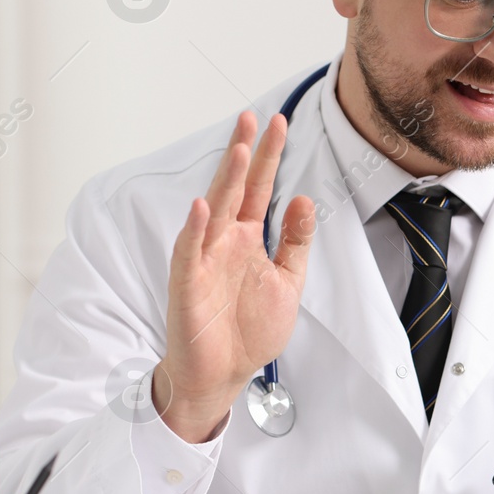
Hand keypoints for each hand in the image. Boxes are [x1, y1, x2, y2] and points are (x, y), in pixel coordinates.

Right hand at [153, 111, 315, 442]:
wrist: (223, 375)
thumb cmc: (249, 331)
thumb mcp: (287, 282)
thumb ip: (295, 242)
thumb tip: (305, 199)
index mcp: (248, 240)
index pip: (260, 189)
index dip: (268, 157)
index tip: (277, 123)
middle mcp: (224, 243)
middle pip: (234, 190)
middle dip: (243, 154)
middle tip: (251, 118)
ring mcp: (204, 261)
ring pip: (214, 213)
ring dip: (225, 182)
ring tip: (238, 151)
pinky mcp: (188, 285)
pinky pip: (190, 254)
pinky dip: (195, 231)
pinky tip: (202, 208)